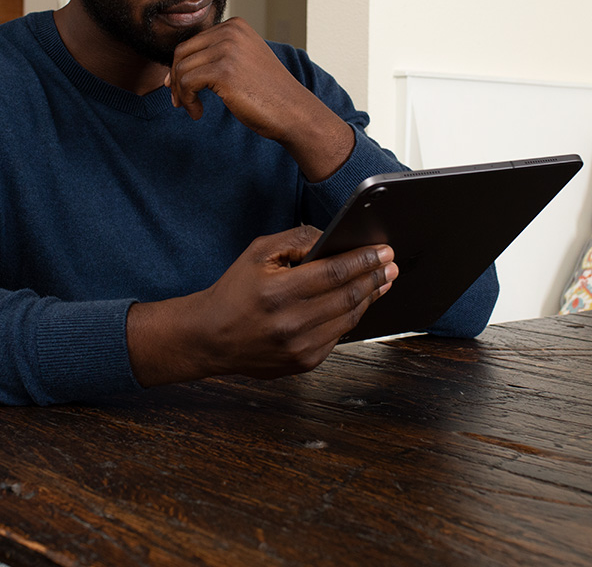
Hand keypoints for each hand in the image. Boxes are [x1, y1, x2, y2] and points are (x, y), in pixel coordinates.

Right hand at [127, 226, 397, 385]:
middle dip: (375, 277)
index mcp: (278, 291)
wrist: (211, 336)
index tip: (383, 250)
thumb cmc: (234, 291)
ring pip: (348, 318)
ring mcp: (299, 347)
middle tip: (390, 264)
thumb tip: (331, 238)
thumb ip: (296, 240)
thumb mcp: (257, 252)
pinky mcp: (304, 363)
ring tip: (382, 281)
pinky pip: (338, 336)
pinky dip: (351, 317)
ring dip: (369, 297)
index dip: (364, 260)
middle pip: (348, 296)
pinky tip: (357, 303)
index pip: (334, 272)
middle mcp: (291, 322)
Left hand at [165, 18, 353, 180]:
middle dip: (176, 80)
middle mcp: (231, 32)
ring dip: (182, 94)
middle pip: (181, 53)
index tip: (184, 90)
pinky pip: (186, 83)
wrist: (292, 111)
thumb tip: (172, 69)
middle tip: (182, 102)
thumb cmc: (267, 93)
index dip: (181, 68)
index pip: (192, 42)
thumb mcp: (242, 63)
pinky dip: (187, 101)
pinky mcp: (223, 71)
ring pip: (180, 69)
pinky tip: (198, 113)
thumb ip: (215, 57)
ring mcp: (227, 50)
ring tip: (193, 109)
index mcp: (236, 25)